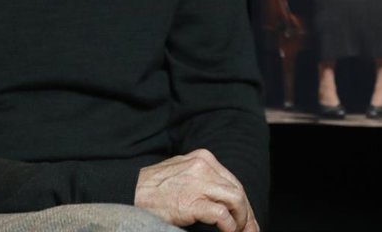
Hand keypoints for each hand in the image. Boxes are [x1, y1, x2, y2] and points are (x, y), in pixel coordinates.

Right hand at [134, 149, 257, 231]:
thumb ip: (201, 176)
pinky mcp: (192, 201)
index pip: (232, 182)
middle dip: (246, 214)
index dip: (243, 203)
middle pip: (237, 191)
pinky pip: (222, 215)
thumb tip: (221, 194)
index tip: (246, 219)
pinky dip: (229, 226)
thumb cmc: (153, 186)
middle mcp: (204, 166)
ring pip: (236, 200)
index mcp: (203, 158)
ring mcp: (199, 182)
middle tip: (249, 230)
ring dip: (241, 220)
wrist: (131, 191)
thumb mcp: (181, 170)